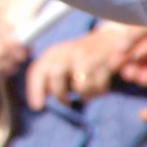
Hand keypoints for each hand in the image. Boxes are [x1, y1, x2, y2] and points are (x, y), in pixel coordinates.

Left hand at [25, 23, 141, 108]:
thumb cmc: (83, 57)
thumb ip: (50, 77)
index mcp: (53, 53)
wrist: (110, 39)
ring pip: (79, 85)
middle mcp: (66, 51)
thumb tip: (39, 101)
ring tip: (87, 93)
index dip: (35, 89)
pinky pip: (97, 85)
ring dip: (84, 94)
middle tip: (66, 102)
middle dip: (60, 94)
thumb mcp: (63, 62)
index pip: (38, 70)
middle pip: (55, 76)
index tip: (37, 106)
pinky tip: (100, 87)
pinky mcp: (102, 61)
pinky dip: (98, 91)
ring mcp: (85, 55)